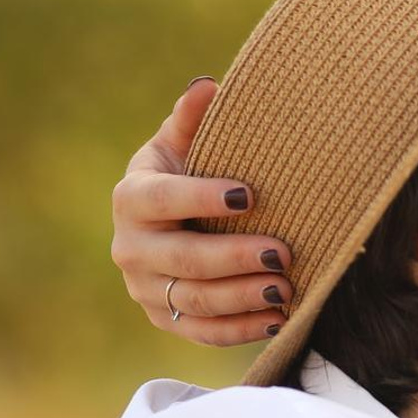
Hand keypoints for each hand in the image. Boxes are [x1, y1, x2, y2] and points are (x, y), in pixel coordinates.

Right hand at [111, 79, 294, 346]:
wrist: (170, 222)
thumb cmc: (186, 171)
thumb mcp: (184, 143)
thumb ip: (192, 119)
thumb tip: (208, 86)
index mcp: (132, 198)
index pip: (163, 199)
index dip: (202, 197)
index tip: (249, 195)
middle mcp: (131, 248)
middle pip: (182, 259)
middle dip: (234, 258)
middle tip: (282, 253)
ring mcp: (145, 288)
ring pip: (193, 300)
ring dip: (242, 297)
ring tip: (286, 288)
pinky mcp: (164, 318)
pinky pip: (201, 331)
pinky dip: (240, 330)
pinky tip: (279, 318)